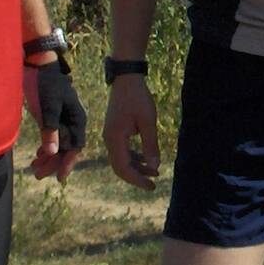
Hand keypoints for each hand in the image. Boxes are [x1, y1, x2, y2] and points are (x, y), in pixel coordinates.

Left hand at [22, 57, 86, 182]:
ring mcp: (62, 118)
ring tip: (34, 169)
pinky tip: (38, 155)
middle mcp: (72, 120)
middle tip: (38, 175)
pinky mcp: (52, 116)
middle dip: (53, 162)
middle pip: (66, 147)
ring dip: (48, 157)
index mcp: (76, 118)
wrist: (39, 64)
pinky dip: (45, 147)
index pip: (75, 145)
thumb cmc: (45, 84)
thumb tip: (53, 152)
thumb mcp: (48, 107)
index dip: (68, 162)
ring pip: (58, 143)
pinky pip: (52, 136)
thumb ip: (50, 129)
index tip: (59, 177)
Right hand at [102, 72, 160, 189]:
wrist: (126, 79)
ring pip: (121, 159)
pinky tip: (146, 160)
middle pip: (120, 167)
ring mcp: (110, 136)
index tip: (152, 185)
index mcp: (115, 138)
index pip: (123, 168)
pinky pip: (122, 150)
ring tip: (154, 172)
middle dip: (136, 177)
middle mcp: (109, 139)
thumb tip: (154, 167)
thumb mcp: (148, 121)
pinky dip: (133, 157)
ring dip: (136, 167)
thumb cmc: (138, 97)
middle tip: (153, 184)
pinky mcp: (114, 131)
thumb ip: (150, 145)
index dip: (137, 179)